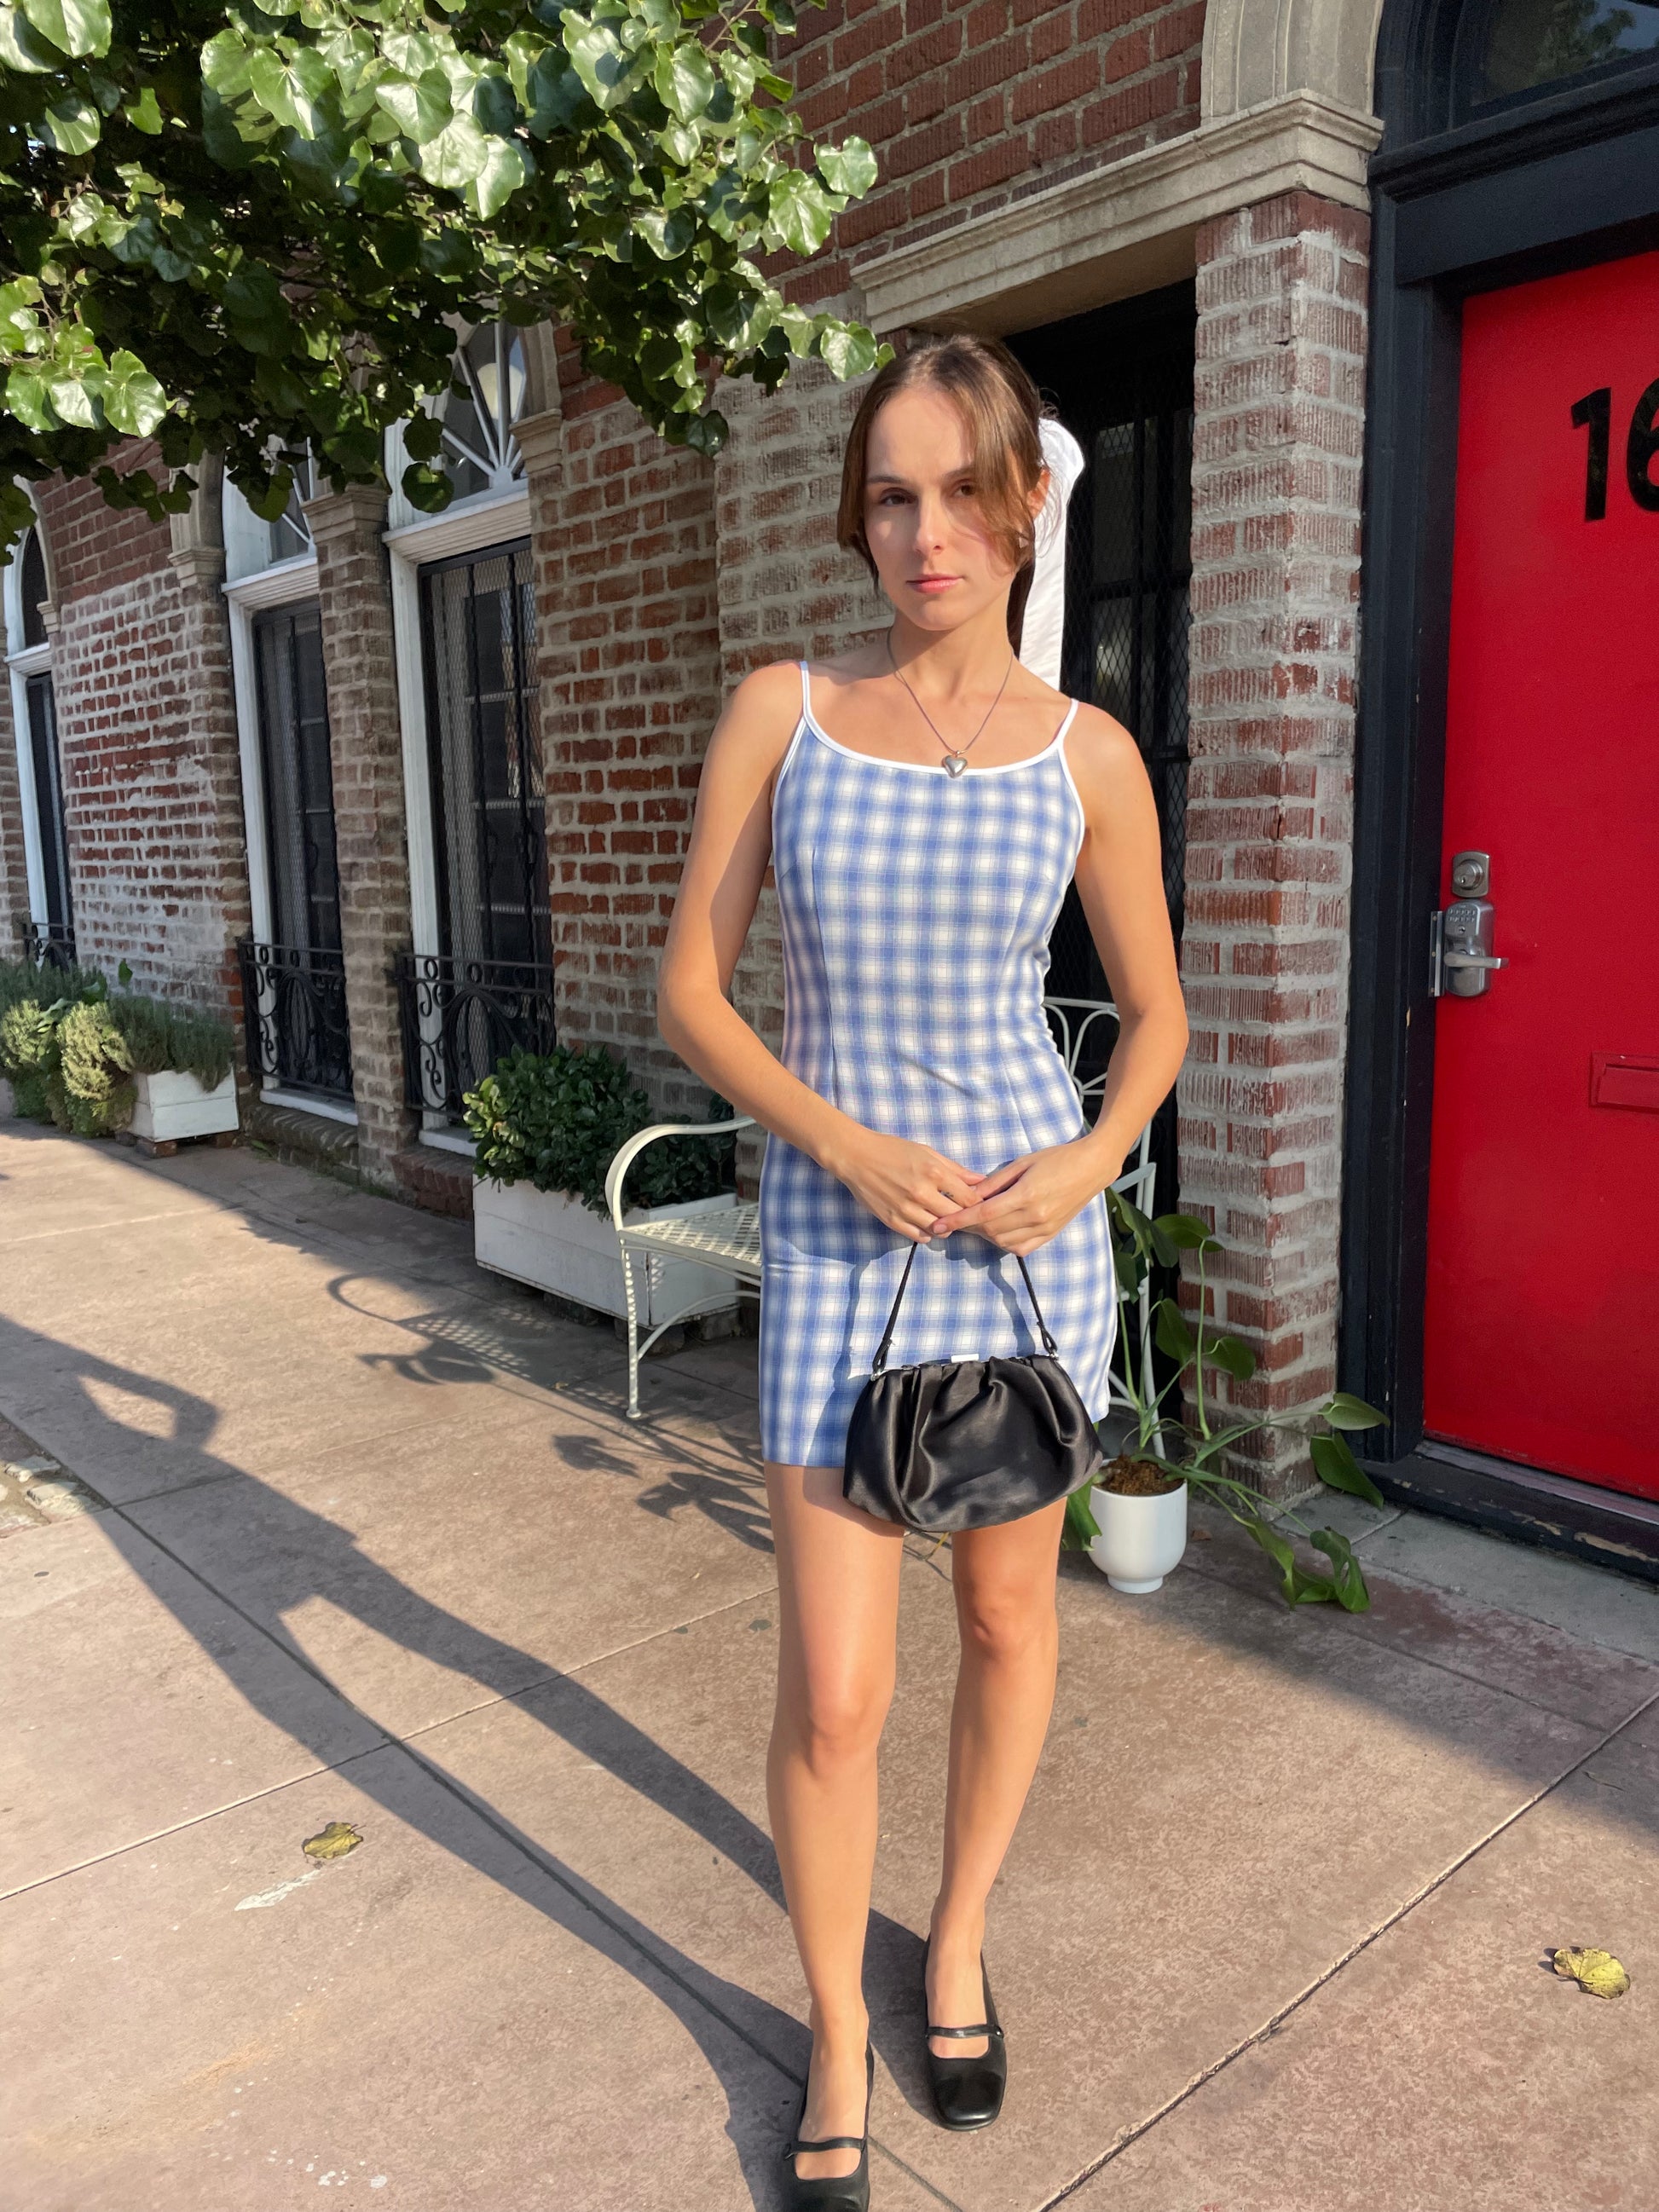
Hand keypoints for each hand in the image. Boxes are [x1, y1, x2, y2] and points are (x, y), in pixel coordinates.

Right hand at [832, 1129, 991, 1242]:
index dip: (976, 1202)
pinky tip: (927, 1222)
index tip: (976, 1203)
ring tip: (943, 1217)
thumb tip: (981, 1181)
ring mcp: (906, 1209)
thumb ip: (956, 1169)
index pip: (968, 1198)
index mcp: (934, 1172)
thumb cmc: (894, 1150)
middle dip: (964, 1216)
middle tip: (961, 1212)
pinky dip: (928, 1233)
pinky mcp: (893, 1221)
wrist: (857, 1157)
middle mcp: (922, 1193)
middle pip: (957, 1216)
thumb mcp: (927, 1153)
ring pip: (940, 1230)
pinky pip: (920, 1237)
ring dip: (946, 1226)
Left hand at [924, 1137, 1116, 1256]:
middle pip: (991, 1230)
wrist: (1091, 1167)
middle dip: (970, 1226)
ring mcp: (1045, 1228)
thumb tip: (970, 1194)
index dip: (958, 1220)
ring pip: (1003, 1242)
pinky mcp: (1051, 1234)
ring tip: (979, 1221)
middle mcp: (1035, 1216)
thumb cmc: (1057, 1158)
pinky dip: (1004, 1242)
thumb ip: (994, 1182)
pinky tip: (1000, 1230)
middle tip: (957, 1217)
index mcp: (1026, 1195)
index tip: (939, 1224)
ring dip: (986, 1234)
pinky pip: (1021, 1248)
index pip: (984, 1214)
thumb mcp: (1022, 1163)